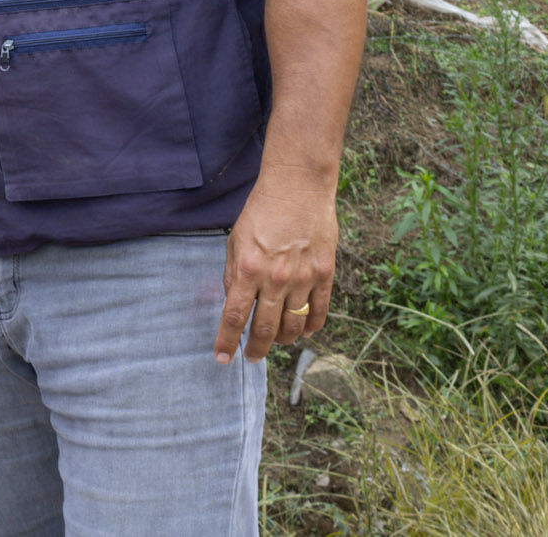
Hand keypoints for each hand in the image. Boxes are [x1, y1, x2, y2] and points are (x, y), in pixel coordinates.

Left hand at [214, 165, 337, 363]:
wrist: (298, 188)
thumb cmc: (261, 211)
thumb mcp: (235, 241)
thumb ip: (233, 274)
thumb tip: (233, 303)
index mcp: (248, 270)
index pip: (234, 316)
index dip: (226, 341)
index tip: (222, 358)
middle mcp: (275, 279)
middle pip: (264, 328)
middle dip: (256, 349)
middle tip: (251, 356)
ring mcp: (303, 278)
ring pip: (293, 326)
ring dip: (283, 340)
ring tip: (276, 342)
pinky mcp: (325, 274)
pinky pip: (320, 311)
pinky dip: (312, 327)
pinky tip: (304, 332)